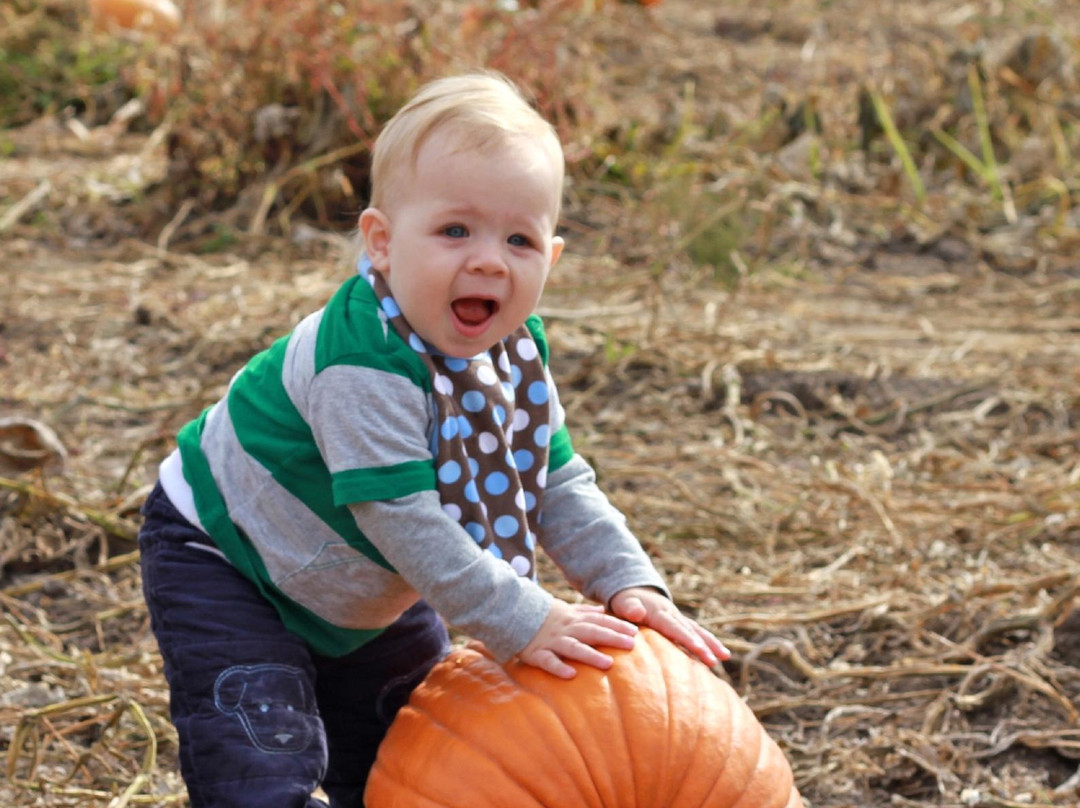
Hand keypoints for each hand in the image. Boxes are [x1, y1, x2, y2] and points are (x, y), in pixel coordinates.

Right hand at [518, 600, 638, 678]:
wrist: (512, 614)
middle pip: (592, 632)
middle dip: (612, 638)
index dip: (617, 626)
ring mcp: (551, 641)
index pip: (599, 622)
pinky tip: (571, 675)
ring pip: (573, 647)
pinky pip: (548, 661)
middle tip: (632, 645)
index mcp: (573, 619)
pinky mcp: (536, 653)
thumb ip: (585, 611)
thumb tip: (603, 610)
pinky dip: (559, 667)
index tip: (635, 632)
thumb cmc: (543, 616)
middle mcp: (566, 629)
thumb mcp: (565, 609)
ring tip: (608, 664)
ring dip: (591, 655)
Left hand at [609, 587, 730, 666]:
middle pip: (690, 631)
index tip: (699, 649)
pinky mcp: (680, 623)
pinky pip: (695, 632)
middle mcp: (673, 615)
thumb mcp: (623, 603)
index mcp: (659, 613)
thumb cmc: (625, 601)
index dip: (686, 638)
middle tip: (715, 661)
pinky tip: (716, 655)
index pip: (675, 628)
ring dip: (712, 643)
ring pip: (698, 631)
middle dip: (704, 646)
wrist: (633, 590)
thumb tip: (637, 613)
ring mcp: (678, 618)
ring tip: (726, 657)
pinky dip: (707, 642)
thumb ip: (630, 608)